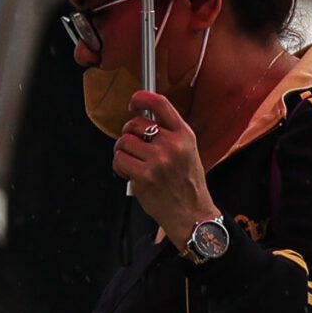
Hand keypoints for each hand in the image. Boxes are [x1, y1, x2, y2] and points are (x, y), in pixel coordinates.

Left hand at [111, 92, 217, 244]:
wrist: (192, 214)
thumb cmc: (188, 185)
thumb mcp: (188, 152)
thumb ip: (169, 134)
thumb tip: (142, 121)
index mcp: (184, 135)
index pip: (160, 103)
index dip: (141, 98)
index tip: (134, 103)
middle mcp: (172, 144)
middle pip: (135, 124)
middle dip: (129, 135)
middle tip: (135, 148)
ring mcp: (158, 160)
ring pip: (123, 142)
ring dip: (123, 152)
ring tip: (134, 164)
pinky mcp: (144, 175)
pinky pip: (119, 160)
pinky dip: (120, 167)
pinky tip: (131, 174)